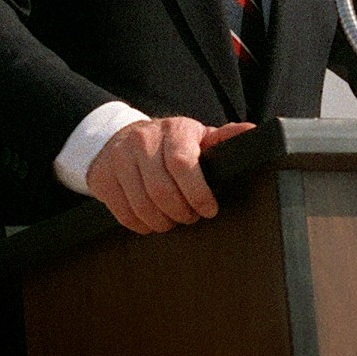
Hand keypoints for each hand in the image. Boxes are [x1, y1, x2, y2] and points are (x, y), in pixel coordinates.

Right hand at [85, 116, 254, 233]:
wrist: (120, 138)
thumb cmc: (169, 143)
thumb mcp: (197, 137)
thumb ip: (224, 138)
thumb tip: (253, 132)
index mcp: (173, 130)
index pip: (183, 163)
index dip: (197, 193)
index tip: (209, 209)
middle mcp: (144, 140)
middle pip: (162, 190)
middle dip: (181, 213)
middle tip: (190, 217)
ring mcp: (120, 158)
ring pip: (143, 205)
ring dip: (162, 222)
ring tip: (172, 220)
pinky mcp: (104, 178)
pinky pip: (124, 214)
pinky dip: (142, 225)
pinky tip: (152, 221)